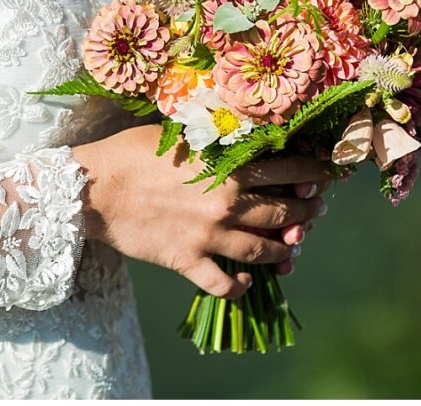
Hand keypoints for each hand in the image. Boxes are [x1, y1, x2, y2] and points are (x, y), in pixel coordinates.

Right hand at [74, 124, 331, 298]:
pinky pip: (223, 283)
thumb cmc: (132, 152)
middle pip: (282, 212)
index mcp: (228, 167)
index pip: (287, 170)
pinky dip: (240, 288)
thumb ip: (217, 138)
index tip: (328, 176)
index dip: (313, 174)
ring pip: (262, 249)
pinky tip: (248, 284)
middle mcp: (226, 203)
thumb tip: (243, 132)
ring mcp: (208, 236)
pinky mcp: (187, 261)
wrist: (93, 188)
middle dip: (306, 213)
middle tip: (317, 212)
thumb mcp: (182, 132)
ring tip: (294, 248)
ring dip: (285, 249)